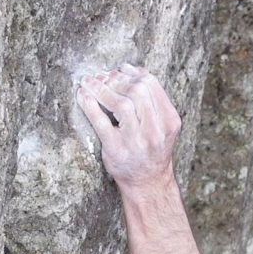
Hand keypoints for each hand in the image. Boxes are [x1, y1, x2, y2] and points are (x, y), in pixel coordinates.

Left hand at [77, 64, 181, 188]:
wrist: (148, 184)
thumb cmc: (151, 150)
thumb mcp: (162, 126)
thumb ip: (152, 101)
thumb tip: (129, 69)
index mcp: (169, 122)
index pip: (151, 84)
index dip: (132, 72)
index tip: (119, 71)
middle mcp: (156, 132)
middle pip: (137, 90)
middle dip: (116, 79)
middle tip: (103, 78)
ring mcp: (136, 142)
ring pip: (120, 103)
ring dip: (101, 88)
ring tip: (90, 83)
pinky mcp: (116, 150)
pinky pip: (100, 122)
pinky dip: (88, 104)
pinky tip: (83, 95)